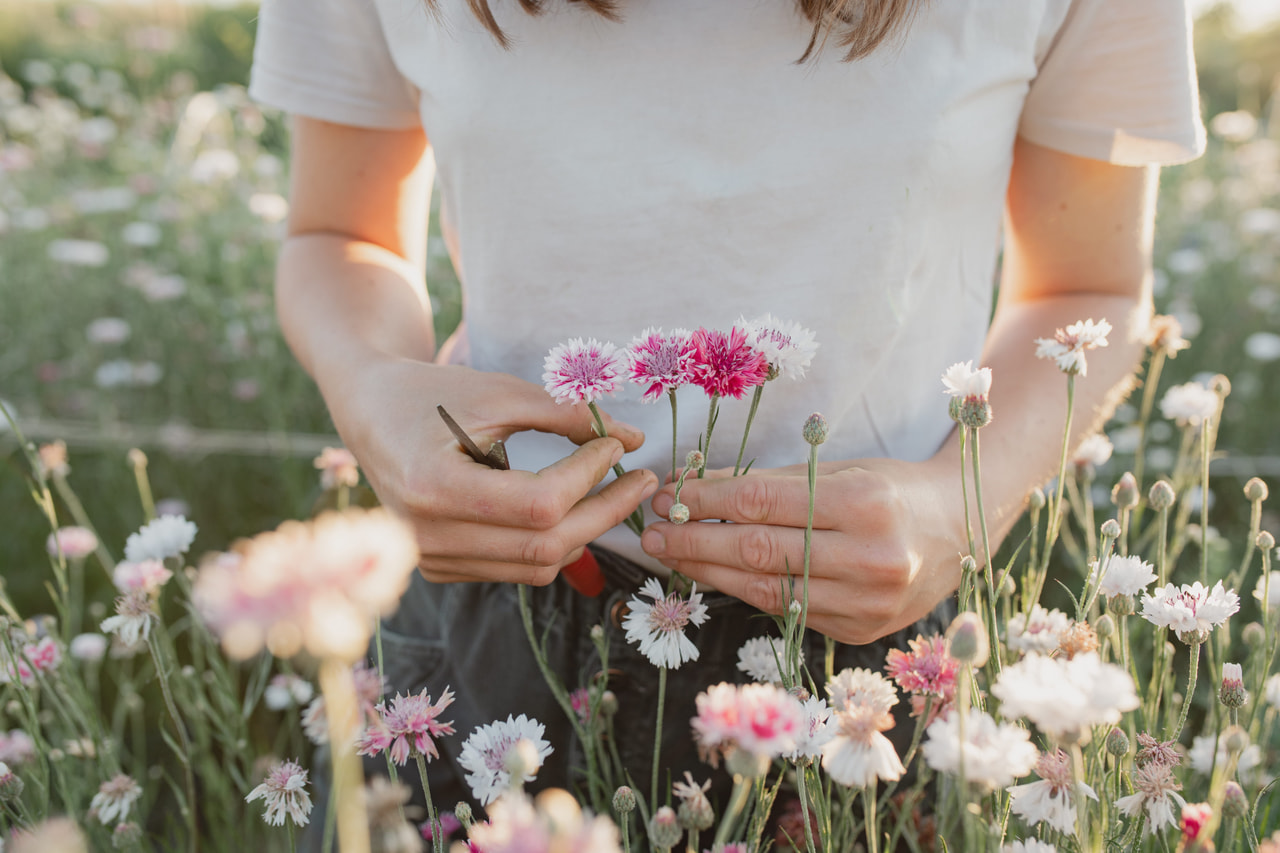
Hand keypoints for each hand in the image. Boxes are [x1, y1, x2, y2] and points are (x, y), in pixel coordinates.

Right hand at [328, 357, 659, 584]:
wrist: (369, 411)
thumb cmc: (432, 393)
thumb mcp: (498, 392)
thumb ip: (565, 415)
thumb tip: (633, 438)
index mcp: (433, 486)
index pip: (540, 503)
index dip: (589, 476)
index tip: (616, 445)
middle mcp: (427, 536)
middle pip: (544, 545)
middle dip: (604, 512)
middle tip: (641, 480)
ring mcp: (431, 559)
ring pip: (536, 565)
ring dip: (584, 531)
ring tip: (614, 492)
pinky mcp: (440, 567)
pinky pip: (515, 568)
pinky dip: (552, 542)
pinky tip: (571, 509)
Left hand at [640, 458, 965, 643]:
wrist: (958, 529)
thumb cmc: (890, 490)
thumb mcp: (837, 470)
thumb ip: (768, 484)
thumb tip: (693, 488)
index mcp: (866, 504)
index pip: (762, 504)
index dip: (706, 501)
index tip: (667, 495)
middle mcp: (871, 558)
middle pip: (759, 551)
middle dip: (694, 541)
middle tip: (651, 532)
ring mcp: (868, 603)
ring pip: (766, 589)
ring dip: (708, 572)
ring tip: (670, 555)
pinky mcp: (861, 630)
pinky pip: (787, 611)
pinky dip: (745, 591)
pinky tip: (714, 576)